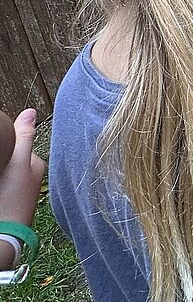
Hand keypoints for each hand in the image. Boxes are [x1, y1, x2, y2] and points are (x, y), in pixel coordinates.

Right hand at [0, 110, 45, 270]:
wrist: (4, 235)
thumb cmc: (12, 198)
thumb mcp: (18, 163)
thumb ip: (24, 138)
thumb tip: (31, 111)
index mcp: (35, 165)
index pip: (15, 144)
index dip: (4, 146)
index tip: (3, 153)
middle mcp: (31, 177)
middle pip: (11, 158)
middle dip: (5, 158)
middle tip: (2, 170)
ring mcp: (20, 191)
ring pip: (7, 172)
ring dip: (3, 170)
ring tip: (2, 182)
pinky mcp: (10, 203)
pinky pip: (5, 185)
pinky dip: (3, 183)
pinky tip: (2, 190)